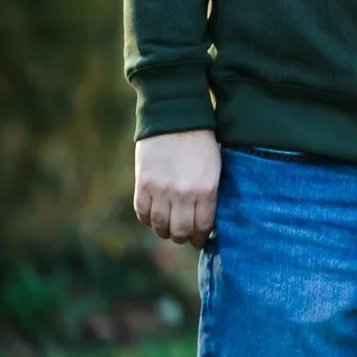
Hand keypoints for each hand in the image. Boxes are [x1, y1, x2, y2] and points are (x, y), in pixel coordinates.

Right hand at [133, 129, 221, 247]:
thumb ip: (209, 194)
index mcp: (206, 190)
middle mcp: (183, 194)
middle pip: (180, 231)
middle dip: (183, 237)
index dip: (200, 237)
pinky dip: (147, 219)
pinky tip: (153, 216)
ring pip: (160, 226)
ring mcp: (161, 191)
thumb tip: (205, 219)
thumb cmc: (201, 142)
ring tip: (168, 227)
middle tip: (184, 235)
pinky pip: (142, 214)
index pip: (203, 226)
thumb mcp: (215, 168)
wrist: (175, 118)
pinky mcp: (143, 185)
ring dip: (164, 231)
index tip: (199, 239)